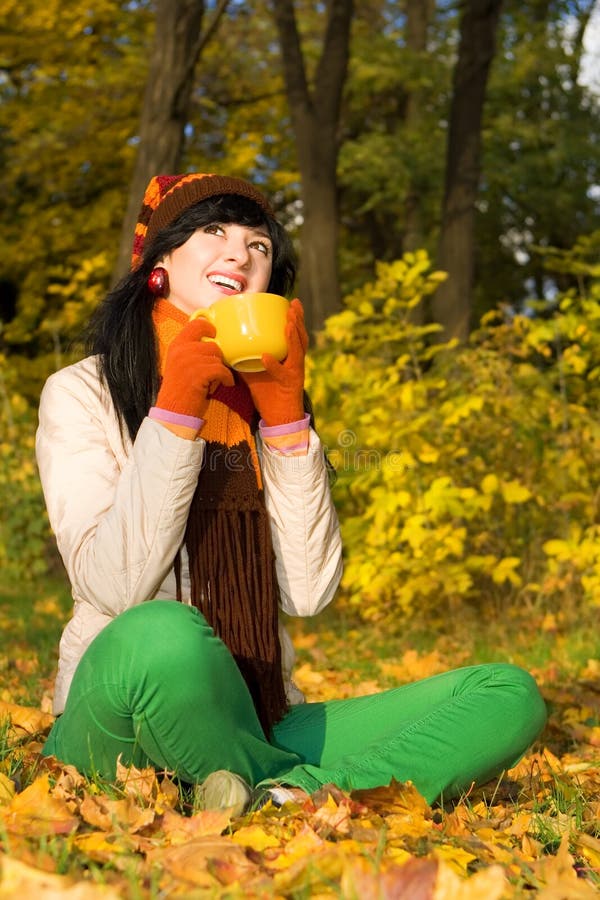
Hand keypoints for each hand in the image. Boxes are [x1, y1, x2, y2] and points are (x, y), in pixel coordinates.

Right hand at [155, 318, 233, 419]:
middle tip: (211, 372)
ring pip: (218, 358)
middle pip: (212, 345)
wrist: (173, 411)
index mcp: (177, 345)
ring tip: (211, 382)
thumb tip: (212, 343)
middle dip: (216, 359)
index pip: (196, 324)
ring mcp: (190, 360)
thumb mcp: (180, 364)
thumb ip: (191, 351)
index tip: (214, 335)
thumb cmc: (180, 391)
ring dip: (219, 371)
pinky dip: (226, 378)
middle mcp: (182, 349)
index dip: (209, 328)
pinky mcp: (199, 372)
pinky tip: (224, 384)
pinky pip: (222, 370)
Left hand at [239, 299, 307, 425]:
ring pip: (298, 350)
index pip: (293, 335)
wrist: (279, 418)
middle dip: (298, 319)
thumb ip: (246, 359)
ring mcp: (295, 372)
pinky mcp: (291, 385)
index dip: (294, 319)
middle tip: (294, 304)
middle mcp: (295, 362)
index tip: (289, 303)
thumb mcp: (254, 371)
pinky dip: (274, 365)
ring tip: (289, 321)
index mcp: (289, 357)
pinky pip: (282, 373)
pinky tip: (266, 357)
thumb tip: (227, 348)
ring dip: (294, 334)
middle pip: (300, 337)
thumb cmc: (268, 394)